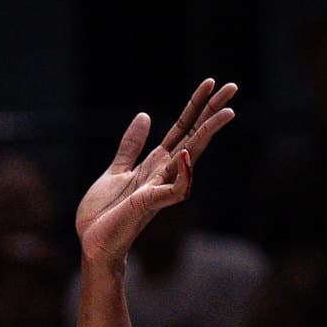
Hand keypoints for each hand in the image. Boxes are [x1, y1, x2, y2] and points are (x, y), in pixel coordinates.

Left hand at [75, 78, 236, 270]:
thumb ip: (131, 146)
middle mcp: (163, 173)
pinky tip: (187, 155)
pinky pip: (175, 190)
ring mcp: (159, 188)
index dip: (195, 105)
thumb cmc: (104, 214)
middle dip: (212, 111)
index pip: (182, 129)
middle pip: (193, 136)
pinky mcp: (150, 204)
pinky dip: (184, 174)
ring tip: (228, 111)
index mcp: (155, 164)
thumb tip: (145, 116)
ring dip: (208, 134)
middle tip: (233, 86)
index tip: (210, 82)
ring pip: (191, 157)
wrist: (93, 245)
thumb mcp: (116, 171)